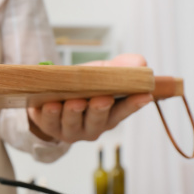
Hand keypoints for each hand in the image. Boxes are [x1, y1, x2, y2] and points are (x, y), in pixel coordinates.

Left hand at [27, 54, 152, 142]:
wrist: (51, 92)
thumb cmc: (83, 84)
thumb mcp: (103, 71)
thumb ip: (121, 67)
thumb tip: (141, 63)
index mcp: (110, 114)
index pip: (124, 110)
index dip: (134, 104)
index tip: (144, 95)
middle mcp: (92, 127)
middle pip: (97, 120)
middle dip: (99, 110)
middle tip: (101, 99)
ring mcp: (70, 130)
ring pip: (72, 123)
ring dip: (73, 112)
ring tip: (74, 102)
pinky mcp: (49, 127)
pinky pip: (49, 122)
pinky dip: (49, 114)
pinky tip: (50, 105)